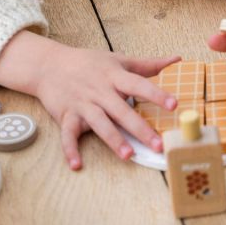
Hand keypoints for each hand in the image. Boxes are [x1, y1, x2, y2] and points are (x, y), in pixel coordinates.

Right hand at [0, 31, 179, 169]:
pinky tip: (76, 164)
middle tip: (157, 144)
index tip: (173, 104)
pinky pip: (68, 134)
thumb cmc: (87, 63)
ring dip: (112, 138)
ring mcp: (82, 104)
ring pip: (99, 122)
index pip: (138, 84)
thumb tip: (177, 60)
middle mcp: (99, 90)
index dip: (156, 94)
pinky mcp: (66, 115)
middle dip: (139, 127)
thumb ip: (147, 64)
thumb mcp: (116, 59)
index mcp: (113, 76)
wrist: (48, 65)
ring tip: (128, 155)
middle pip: (121, 110)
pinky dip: (70, 149)